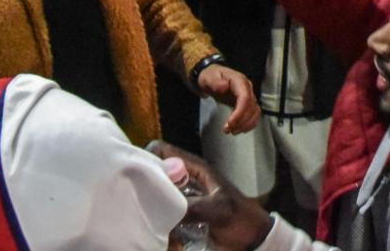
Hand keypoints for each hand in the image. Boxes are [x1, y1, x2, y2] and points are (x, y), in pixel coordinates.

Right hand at [146, 141, 273, 250]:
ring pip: (159, 196)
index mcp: (194, 168)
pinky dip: (160, 223)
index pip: (163, 150)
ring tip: (146, 219)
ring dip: (153, 207)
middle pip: (157, 173)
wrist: (254, 240)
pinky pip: (165, 216)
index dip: (148, 157)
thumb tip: (161, 209)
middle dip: (146, 185)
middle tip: (136, 199)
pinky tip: (158, 233)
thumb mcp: (217, 210)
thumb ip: (190, 207)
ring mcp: (184, 198)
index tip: (137, 174)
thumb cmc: (241, 218)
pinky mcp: (184, 216)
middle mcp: (186, 180)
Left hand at [195, 64, 258, 133]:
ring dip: (245, 124)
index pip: (245, 97)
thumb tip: (224, 86)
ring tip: (232, 131)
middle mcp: (247, 88)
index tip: (230, 123)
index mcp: (239, 80)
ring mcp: (249, 96)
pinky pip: (253, 115)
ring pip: (254, 113)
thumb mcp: (208, 78)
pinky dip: (248, 124)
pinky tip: (239, 129)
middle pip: (251, 107)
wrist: (212, 78)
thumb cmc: (210, 77)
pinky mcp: (247, 103)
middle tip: (228, 129)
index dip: (240, 112)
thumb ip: (215, 82)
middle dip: (241, 121)